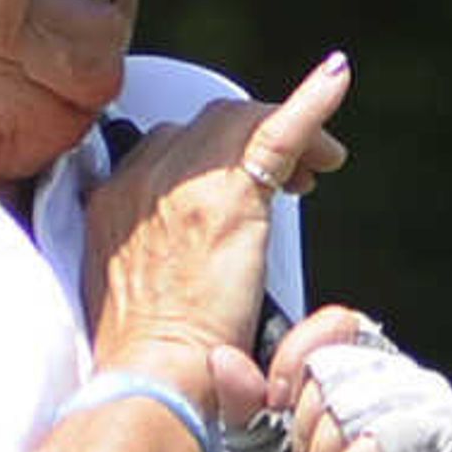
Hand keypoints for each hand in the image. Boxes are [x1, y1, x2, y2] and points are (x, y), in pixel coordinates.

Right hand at [80, 53, 349, 368]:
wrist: (151, 371)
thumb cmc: (144, 352)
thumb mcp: (128, 287)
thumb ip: (148, 253)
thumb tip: (182, 251)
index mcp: (115, 199)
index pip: (169, 144)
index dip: (212, 154)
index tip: (239, 180)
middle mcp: (144, 179)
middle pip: (209, 127)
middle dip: (251, 140)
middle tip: (294, 178)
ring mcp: (186, 183)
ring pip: (243, 124)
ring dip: (286, 136)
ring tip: (318, 168)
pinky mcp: (231, 197)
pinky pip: (279, 129)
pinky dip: (312, 100)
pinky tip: (336, 80)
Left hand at [219, 309, 451, 451]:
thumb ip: (248, 413)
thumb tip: (220, 358)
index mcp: (371, 374)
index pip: (334, 325)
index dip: (293, 361)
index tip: (271, 407)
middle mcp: (410, 381)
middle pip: (335, 365)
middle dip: (302, 429)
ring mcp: (437, 410)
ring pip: (354, 400)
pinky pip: (382, 436)